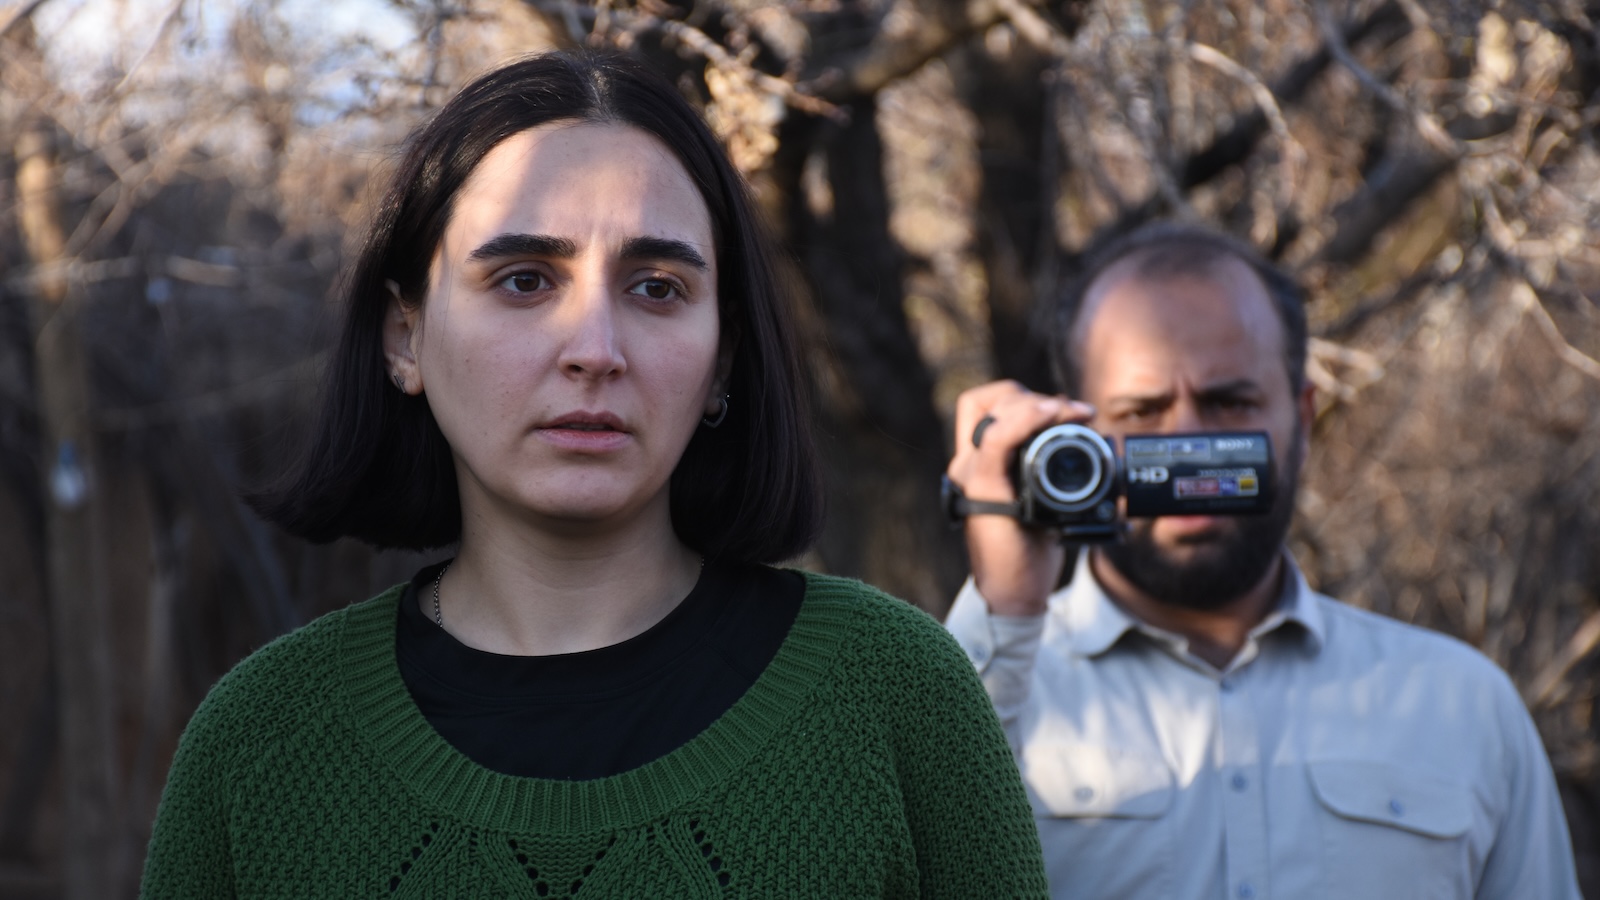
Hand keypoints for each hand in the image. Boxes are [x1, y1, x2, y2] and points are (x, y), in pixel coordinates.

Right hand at [947, 381, 1094, 616]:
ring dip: (1035, 403)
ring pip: (991, 409)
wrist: (1014, 591)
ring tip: (1071, 413)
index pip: (989, 406)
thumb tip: (1083, 436)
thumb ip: (1049, 470)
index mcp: (982, 462)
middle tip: (1076, 415)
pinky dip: (1024, 419)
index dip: (1026, 398)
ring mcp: (972, 471)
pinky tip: (1050, 415)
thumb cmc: (1028, 549)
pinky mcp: (983, 487)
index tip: (1070, 411)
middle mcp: (970, 462)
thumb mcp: (1042, 501)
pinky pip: (997, 439)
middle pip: (990, 400)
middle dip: (1036, 398)